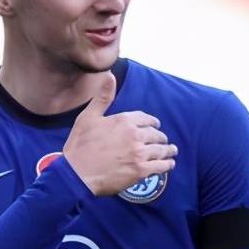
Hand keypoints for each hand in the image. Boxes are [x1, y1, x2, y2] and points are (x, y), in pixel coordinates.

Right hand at [62, 71, 177, 195]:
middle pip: (155, 135)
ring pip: (161, 150)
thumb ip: (103, 97)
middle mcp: (135, 135)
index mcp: (124, 120)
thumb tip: (110, 75)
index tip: (156, 125)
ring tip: (172, 151)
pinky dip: (167, 164)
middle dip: (160, 137)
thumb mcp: (89, 117)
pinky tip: (169, 164)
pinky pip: (160, 166)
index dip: (153, 122)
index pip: (146, 119)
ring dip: (168, 150)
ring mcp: (139, 154)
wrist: (77, 173)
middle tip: (163, 140)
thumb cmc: (80, 145)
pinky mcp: (140, 171)